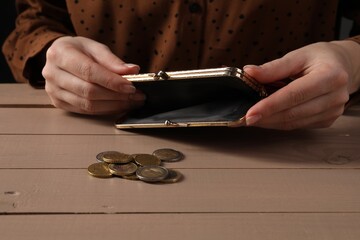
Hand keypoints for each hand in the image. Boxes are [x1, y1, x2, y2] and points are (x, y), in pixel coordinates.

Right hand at [42, 36, 144, 114]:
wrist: (59, 56)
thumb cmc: (79, 50)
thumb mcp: (95, 47)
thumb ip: (112, 60)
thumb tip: (132, 71)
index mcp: (60, 54)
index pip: (89, 71)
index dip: (112, 81)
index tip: (131, 86)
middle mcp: (52, 73)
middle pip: (89, 91)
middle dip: (117, 95)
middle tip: (137, 95)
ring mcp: (53, 90)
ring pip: (88, 105)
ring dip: (114, 105)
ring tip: (132, 102)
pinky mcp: (58, 103)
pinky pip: (85, 111)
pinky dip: (105, 110)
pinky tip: (119, 105)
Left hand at [243, 40, 359, 129]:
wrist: (343, 66)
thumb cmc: (320, 58)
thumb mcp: (298, 55)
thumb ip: (273, 67)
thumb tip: (249, 73)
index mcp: (330, 76)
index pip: (294, 95)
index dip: (269, 106)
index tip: (250, 113)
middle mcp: (335, 97)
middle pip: (293, 113)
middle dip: (265, 118)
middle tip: (244, 118)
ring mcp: (333, 111)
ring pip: (294, 123)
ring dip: (270, 122)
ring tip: (252, 118)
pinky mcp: (327, 120)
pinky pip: (298, 125)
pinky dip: (280, 123)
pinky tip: (267, 118)